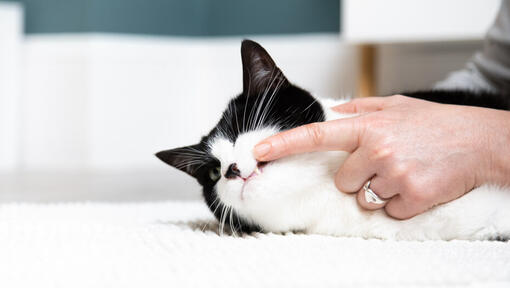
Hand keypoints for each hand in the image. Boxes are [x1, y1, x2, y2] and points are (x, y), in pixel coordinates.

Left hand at [253, 95, 509, 218]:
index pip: (316, 135)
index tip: (260, 151)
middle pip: (342, 181)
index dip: (285, 144)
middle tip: (387, 163)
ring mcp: (393, 174)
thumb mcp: (397, 106)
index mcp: (368, 126)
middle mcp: (376, 149)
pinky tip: (417, 185)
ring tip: (406, 172)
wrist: (480, 141)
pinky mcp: (410, 197)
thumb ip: (362, 109)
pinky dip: (400, 203)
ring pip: (364, 198)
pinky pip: (388, 211)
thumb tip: (334, 111)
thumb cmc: (437, 124)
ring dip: (380, 191)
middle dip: (358, 177)